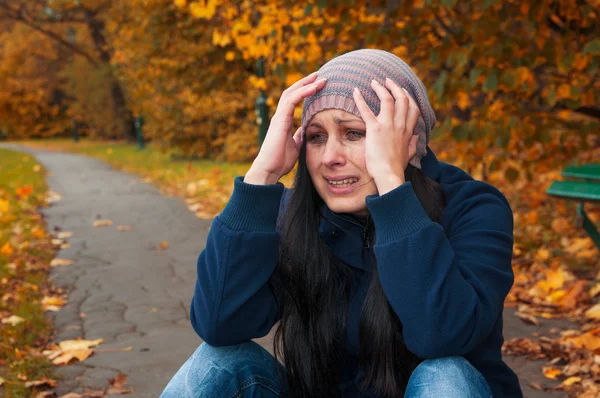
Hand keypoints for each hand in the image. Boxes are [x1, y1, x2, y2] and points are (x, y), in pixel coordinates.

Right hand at [245, 72, 326, 184]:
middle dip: (305, 82)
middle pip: (292, 92)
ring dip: (306, 84)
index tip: (317, 84)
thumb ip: (299, 135)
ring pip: (291, 93)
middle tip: (319, 75)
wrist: (269, 169)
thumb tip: (305, 129)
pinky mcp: (280, 120)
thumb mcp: (295, 145)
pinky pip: (291, 101)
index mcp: (284, 121)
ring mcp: (279, 117)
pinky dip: (303, 92)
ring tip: (319, 78)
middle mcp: (280, 116)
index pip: (294, 100)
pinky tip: (314, 88)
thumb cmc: (280, 161)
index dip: (304, 90)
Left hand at [352, 78, 420, 194]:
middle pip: (402, 99)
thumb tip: (417, 137)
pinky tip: (355, 91)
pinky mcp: (375, 129)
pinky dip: (360, 99)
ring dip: (380, 88)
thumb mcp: (409, 154)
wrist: (389, 174)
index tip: (402, 90)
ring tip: (374, 82)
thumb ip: (413, 144)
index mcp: (408, 131)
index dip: (408, 97)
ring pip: (388, 99)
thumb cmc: (396, 167)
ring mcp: (388, 125)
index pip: (413, 108)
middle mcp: (400, 125)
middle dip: (395, 87)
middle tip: (387, 80)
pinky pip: (366, 110)